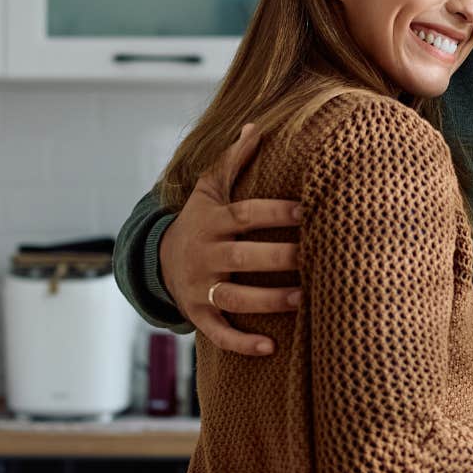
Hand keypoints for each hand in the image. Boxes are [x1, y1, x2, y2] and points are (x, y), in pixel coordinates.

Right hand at [160, 123, 303, 355]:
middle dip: (278, 258)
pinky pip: (219, 332)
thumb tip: (256, 125)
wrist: (158, 260)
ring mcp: (200, 286)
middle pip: (242, 256)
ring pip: (234, 296)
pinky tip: (270, 347)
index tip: (307, 209)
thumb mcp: (209, 191)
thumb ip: (232, 160)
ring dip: (268, 300)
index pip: (245, 214)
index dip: (275, 211)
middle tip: (314, 257)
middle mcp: (206, 254)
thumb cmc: (199, 221)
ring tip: (303, 300)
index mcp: (214, 221)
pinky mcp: (199, 314)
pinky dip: (241, 342)